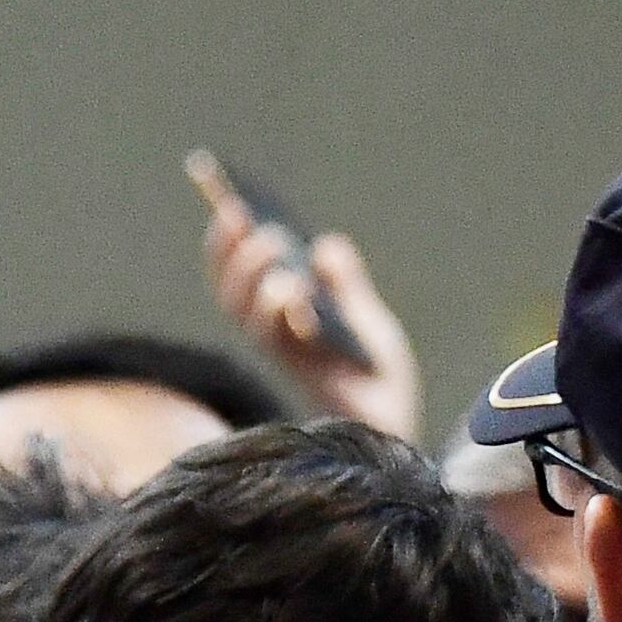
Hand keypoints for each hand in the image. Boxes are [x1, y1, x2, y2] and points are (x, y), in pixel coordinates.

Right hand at [187, 154, 422, 439]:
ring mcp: (283, 352)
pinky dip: (285, 310)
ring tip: (278, 252)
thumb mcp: (363, 315)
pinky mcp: (299, 370)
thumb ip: (345, 283)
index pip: (238, 272)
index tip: (229, 202)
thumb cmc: (375, 372)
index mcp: (279, 314)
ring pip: (246, 311)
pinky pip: (277, 337)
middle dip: (236, 253)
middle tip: (254, 225)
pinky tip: (300, 292)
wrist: (395, 419)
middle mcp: (271, 332)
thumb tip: (326, 246)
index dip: (226, 241)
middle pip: (231, 289)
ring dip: (258, 278)